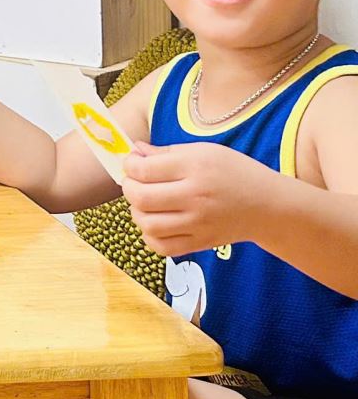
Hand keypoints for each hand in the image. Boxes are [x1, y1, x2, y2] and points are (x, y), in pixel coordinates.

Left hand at [121, 140, 270, 255]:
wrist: (269, 205)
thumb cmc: (234, 172)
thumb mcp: (203, 151)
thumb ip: (165, 152)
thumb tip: (134, 151)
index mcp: (194, 168)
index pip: (143, 170)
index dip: (129, 165)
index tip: (132, 162)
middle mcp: (195, 197)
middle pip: (141, 198)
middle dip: (128, 188)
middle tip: (134, 182)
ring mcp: (199, 223)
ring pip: (148, 225)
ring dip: (137, 213)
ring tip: (144, 203)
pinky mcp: (201, 243)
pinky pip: (163, 247)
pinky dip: (150, 236)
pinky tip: (155, 223)